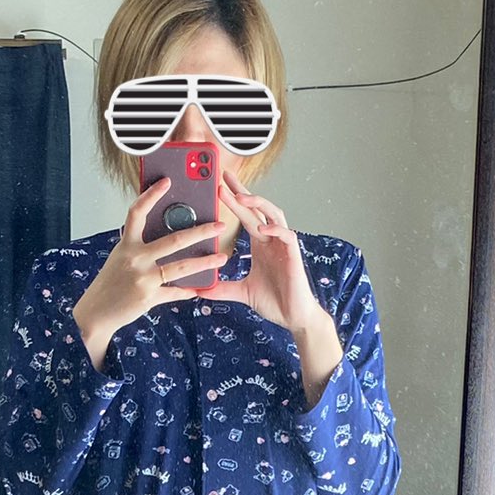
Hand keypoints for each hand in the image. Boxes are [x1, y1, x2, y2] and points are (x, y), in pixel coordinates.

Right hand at [73, 175, 230, 368]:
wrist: (96, 313)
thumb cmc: (110, 284)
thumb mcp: (121, 258)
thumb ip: (139, 247)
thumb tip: (165, 236)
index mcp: (127, 244)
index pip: (138, 212)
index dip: (151, 195)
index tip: (167, 181)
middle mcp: (135, 258)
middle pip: (174, 240)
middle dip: (200, 231)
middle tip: (220, 225)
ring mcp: (142, 278)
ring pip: (181, 267)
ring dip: (205, 262)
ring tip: (222, 258)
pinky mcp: (148, 297)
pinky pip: (174, 292)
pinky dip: (188, 291)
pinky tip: (200, 288)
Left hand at [214, 168, 323, 335]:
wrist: (294, 317)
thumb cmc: (275, 302)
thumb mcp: (242, 292)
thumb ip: (222, 288)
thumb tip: (200, 291)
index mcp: (260, 244)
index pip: (247, 215)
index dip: (236, 198)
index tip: (221, 185)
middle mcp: (272, 240)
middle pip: (257, 208)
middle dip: (241, 191)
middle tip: (225, 177)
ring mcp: (283, 245)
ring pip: (273, 214)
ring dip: (258, 204)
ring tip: (241, 197)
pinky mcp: (293, 255)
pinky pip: (286, 235)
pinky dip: (275, 230)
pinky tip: (263, 228)